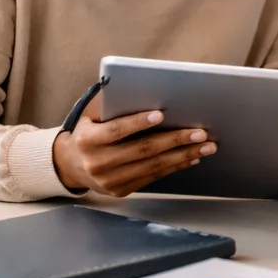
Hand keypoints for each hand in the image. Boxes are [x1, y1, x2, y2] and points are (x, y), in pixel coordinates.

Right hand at [52, 99, 215, 197]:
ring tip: (206, 146)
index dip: (137, 123)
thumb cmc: (90, 131)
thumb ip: (112, 103)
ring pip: (152, 166)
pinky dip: (175, 166)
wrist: (71, 165)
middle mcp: (96, 163)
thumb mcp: (91, 115)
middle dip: (175, 140)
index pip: (115, 131)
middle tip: (200, 132)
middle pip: (142, 150)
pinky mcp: (120, 191)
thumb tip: (140, 87)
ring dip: (183, 155)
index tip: (161, 114)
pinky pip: (152, 177)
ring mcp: (108, 181)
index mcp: (87, 140)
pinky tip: (192, 157)